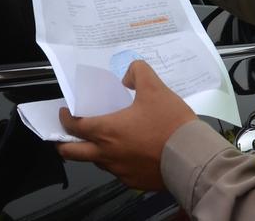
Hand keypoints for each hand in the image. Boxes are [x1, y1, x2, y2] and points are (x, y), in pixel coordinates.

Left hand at [56, 60, 196, 190]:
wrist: (191, 156)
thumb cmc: (169, 123)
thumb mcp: (155, 88)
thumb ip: (138, 72)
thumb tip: (128, 75)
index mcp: (107, 131)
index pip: (74, 127)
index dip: (65, 119)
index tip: (65, 113)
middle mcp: (107, 154)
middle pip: (72, 153)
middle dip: (64, 144)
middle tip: (68, 135)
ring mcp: (119, 171)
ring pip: (96, 162)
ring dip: (93, 151)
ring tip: (103, 140)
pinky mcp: (133, 182)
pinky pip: (117, 172)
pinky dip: (116, 162)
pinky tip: (129, 152)